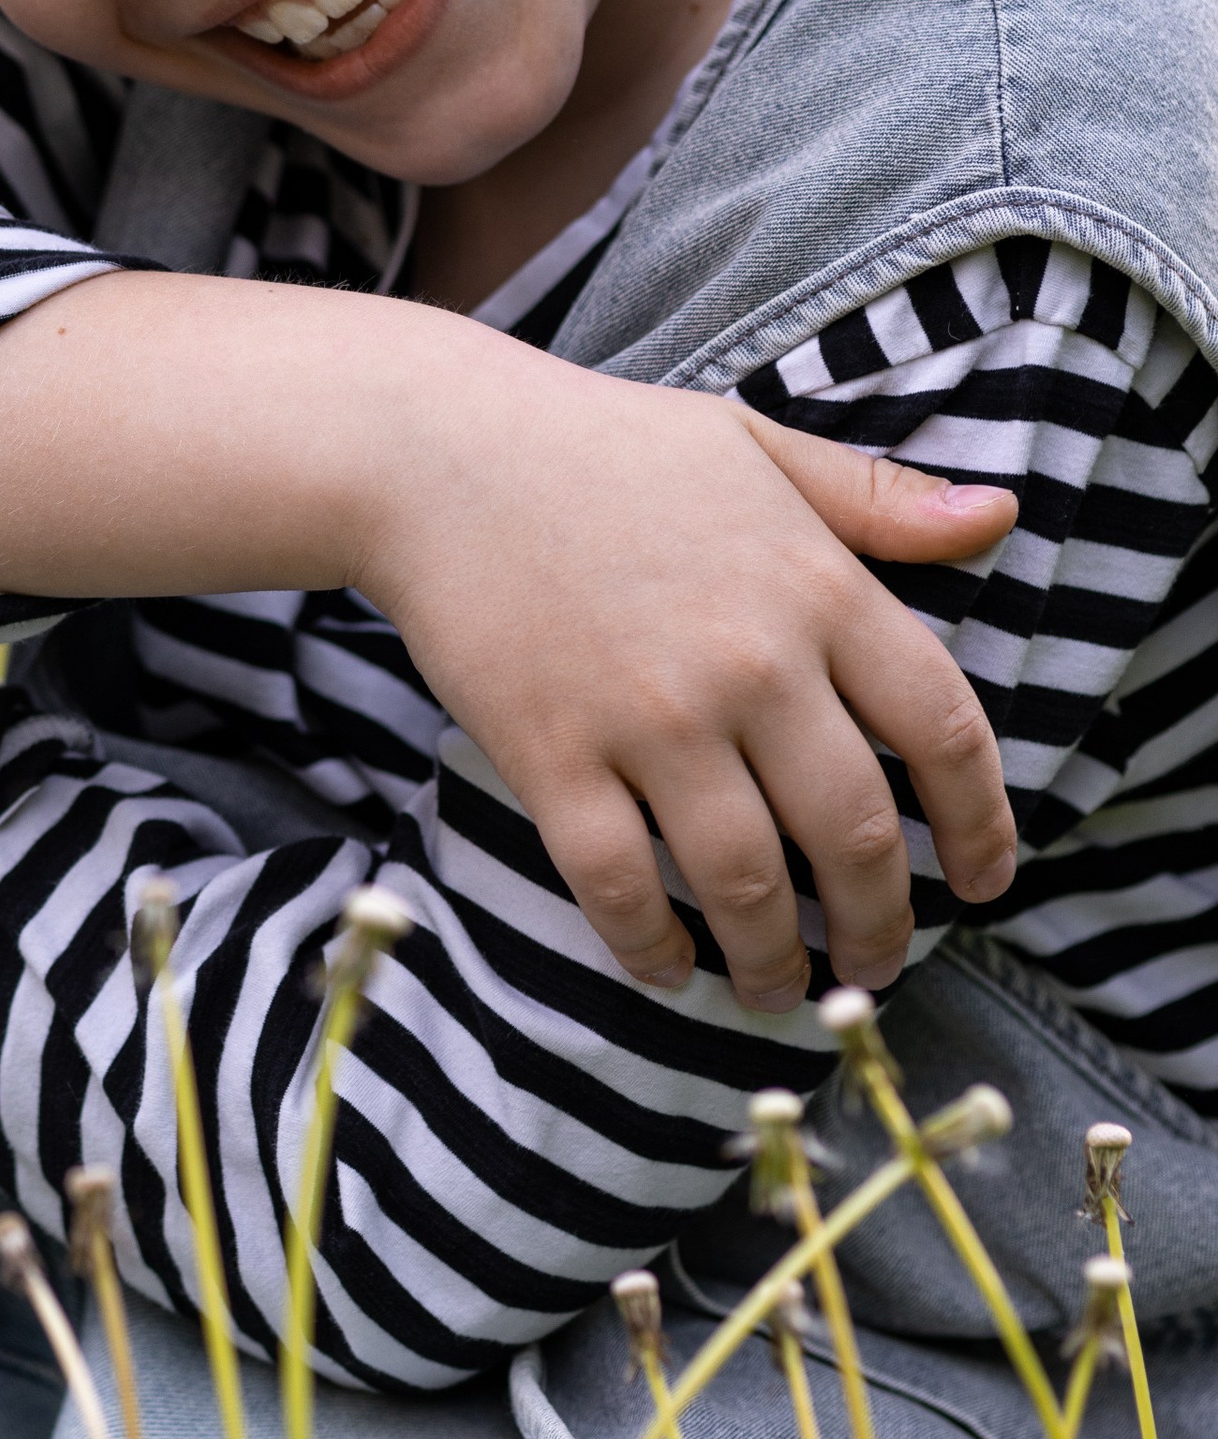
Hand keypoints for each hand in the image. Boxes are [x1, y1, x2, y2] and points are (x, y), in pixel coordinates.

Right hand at [365, 361, 1015, 1008]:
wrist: (437, 452)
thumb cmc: (604, 446)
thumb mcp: (760, 446)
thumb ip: (881, 499)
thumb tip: (1000, 519)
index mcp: (819, 588)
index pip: (943, 730)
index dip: (981, 826)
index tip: (984, 883)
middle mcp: (751, 664)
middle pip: (854, 834)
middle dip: (878, 924)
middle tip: (875, 966)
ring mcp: (649, 718)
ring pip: (743, 883)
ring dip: (773, 962)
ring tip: (780, 992)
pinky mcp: (551, 755)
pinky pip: (618, 887)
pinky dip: (652, 950)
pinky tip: (670, 972)